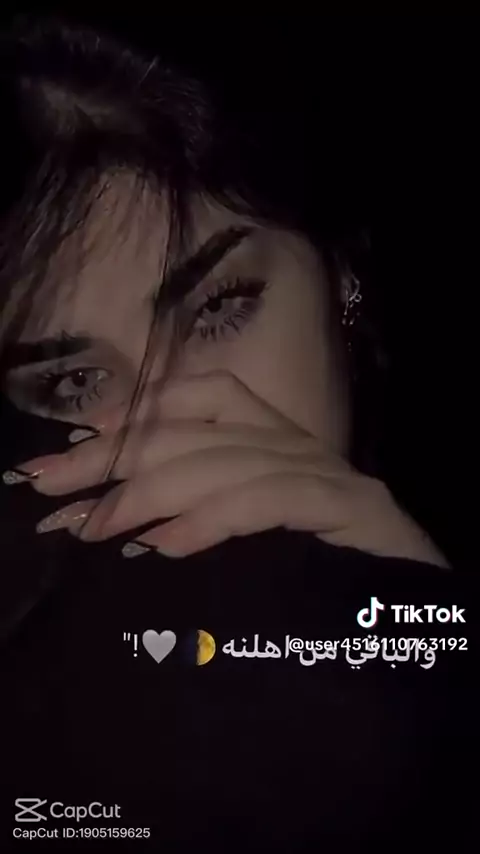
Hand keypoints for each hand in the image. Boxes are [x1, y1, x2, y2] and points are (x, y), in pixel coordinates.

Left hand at [13, 371, 447, 566]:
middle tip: (49, 489)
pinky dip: (209, 518)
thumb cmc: (321, 573)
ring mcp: (325, 471)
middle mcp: (297, 441)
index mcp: (274, 437)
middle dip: (113, 456)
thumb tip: (108, 520)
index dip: (135, 412)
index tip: (73, 448)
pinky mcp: (348, 505)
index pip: (202, 395)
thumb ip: (192, 516)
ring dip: (147, 493)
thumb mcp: (243, 535)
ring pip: (223, 460)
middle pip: (194, 429)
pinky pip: (266, 498)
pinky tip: (166, 547)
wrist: (414, 607)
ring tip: (93, 528)